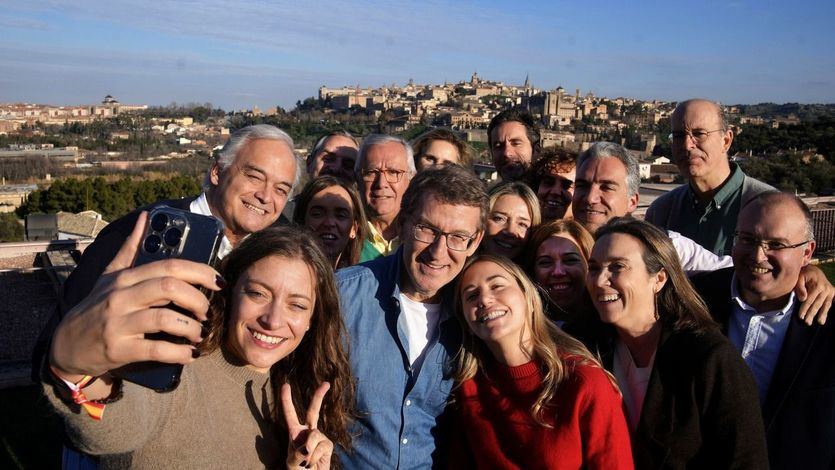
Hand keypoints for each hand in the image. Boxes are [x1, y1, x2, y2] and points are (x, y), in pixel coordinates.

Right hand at [49, 212, 222, 379]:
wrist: (66, 345)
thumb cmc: (96, 307)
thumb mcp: (109, 276)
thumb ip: (130, 248)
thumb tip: (145, 218)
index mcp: (125, 278)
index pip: (168, 267)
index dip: (199, 272)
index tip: (219, 282)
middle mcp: (121, 297)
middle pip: (168, 288)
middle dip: (197, 299)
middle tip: (208, 312)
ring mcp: (118, 323)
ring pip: (164, 319)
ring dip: (191, 327)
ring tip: (200, 333)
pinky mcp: (119, 349)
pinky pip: (156, 349)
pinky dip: (179, 353)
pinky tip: (190, 354)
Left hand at [283, 382, 332, 469]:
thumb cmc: (298, 469)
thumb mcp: (292, 462)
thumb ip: (297, 454)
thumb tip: (308, 447)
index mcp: (294, 432)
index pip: (290, 413)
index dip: (286, 400)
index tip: (285, 385)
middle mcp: (308, 431)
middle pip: (314, 411)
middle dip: (319, 396)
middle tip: (326, 383)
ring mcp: (320, 437)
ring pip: (314, 436)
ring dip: (308, 452)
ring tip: (306, 463)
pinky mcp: (328, 445)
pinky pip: (321, 447)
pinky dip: (315, 457)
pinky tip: (313, 463)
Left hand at [795, 264, 832, 325]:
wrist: (813, 269)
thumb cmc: (803, 274)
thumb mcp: (799, 278)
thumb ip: (800, 287)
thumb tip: (803, 299)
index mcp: (817, 285)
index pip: (809, 300)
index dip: (805, 308)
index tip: (800, 316)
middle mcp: (826, 288)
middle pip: (818, 304)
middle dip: (812, 314)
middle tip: (807, 322)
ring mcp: (830, 291)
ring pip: (826, 305)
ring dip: (822, 314)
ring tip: (820, 322)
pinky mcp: (833, 292)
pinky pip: (831, 302)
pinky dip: (830, 309)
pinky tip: (827, 315)